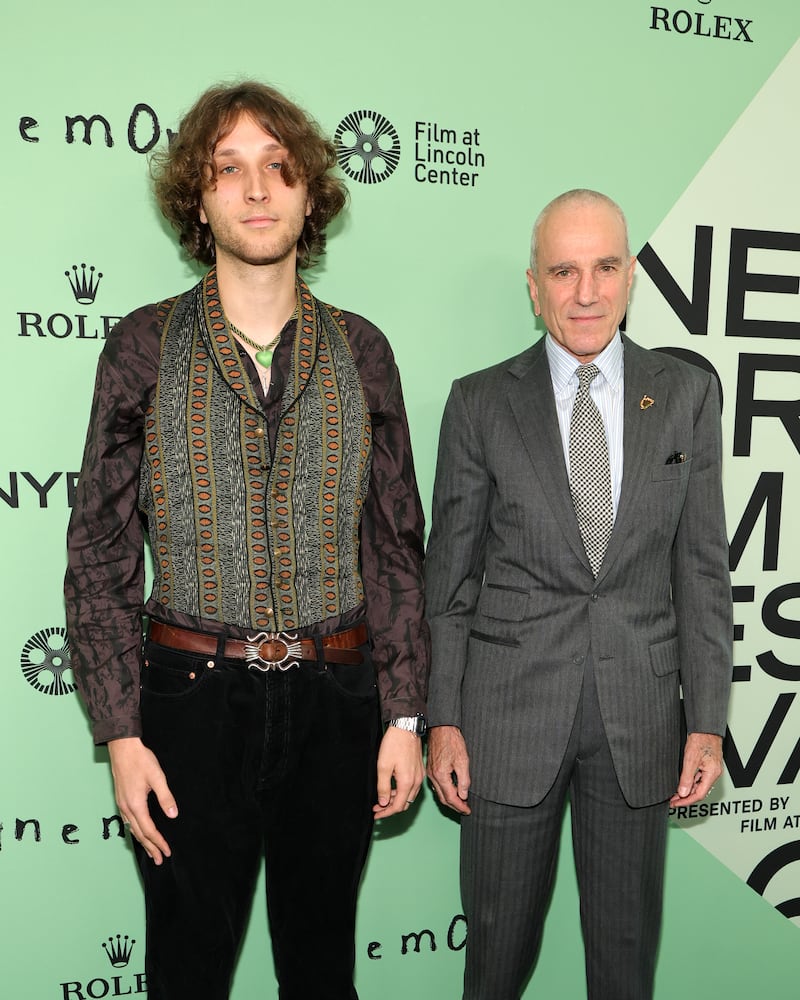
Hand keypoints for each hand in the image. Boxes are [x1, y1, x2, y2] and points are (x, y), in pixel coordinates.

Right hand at [108, 736, 177, 863]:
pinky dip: (135, 831)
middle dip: (150, 847)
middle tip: (160, 859)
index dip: (158, 842)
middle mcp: (126, 807)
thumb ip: (166, 797)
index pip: (149, 830)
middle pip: (139, 833)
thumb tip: (173, 815)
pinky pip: (128, 821)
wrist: (123, 748)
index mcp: (136, 804)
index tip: (167, 851)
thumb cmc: (141, 760)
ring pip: (132, 828)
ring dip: (142, 841)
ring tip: (151, 851)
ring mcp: (121, 804)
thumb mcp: (157, 778)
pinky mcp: (121, 799)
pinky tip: (139, 832)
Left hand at [373, 727, 424, 819]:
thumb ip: (383, 787)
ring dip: (396, 800)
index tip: (376, 814)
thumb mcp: (383, 766)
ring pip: (408, 796)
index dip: (386, 813)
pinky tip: (392, 788)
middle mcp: (416, 781)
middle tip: (377, 808)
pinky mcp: (419, 770)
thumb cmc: (394, 744)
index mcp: (407, 782)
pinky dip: (401, 792)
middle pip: (404, 804)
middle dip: (390, 808)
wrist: (406, 727)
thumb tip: (383, 803)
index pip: (398, 806)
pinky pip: (411, 788)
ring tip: (382, 798)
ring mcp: (419, 776)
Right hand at [427, 725, 470, 814]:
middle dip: (455, 806)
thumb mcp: (463, 761)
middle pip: (443, 798)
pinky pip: (437, 785)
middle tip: (465, 809)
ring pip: (439, 793)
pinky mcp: (431, 768)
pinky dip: (445, 791)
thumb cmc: (452, 741)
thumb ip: (463, 780)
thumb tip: (463, 795)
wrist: (441, 727)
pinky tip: (452, 790)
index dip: (460, 806)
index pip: (451, 797)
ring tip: (460, 802)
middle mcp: (433, 776)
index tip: (468, 810)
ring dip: (450, 799)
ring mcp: (430, 773)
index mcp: (441, 775)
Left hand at [669, 732, 723, 807]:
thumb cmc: (701, 739)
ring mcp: (712, 769)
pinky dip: (691, 782)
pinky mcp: (708, 764)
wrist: (706, 727)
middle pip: (700, 791)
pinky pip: (700, 778)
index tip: (675, 803)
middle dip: (685, 797)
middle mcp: (714, 773)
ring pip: (699, 785)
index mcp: (712, 774)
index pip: (699, 795)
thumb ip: (687, 778)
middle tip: (673, 800)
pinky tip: (682, 783)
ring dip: (687, 790)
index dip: (686, 801)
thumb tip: (682, 793)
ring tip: (675, 793)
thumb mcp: (690, 760)